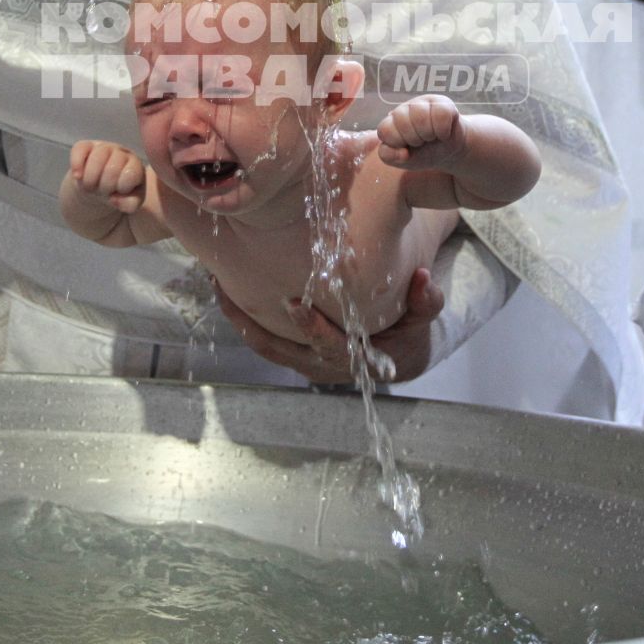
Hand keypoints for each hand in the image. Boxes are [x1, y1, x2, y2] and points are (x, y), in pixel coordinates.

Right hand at [68, 140, 145, 213]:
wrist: (98, 188)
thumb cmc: (117, 194)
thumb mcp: (128, 202)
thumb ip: (130, 204)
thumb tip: (115, 199)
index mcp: (135, 166)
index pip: (131, 174)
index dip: (122, 187)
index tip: (118, 193)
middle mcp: (121, 153)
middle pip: (112, 168)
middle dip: (105, 186)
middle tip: (102, 191)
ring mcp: (104, 147)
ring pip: (97, 158)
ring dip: (90, 180)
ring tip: (90, 187)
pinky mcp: (85, 146)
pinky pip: (80, 149)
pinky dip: (77, 165)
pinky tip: (78, 176)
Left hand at [216, 267, 445, 383]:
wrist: (395, 356)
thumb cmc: (406, 334)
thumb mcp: (421, 320)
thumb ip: (425, 302)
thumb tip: (426, 278)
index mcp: (355, 358)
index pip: (331, 345)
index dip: (312, 328)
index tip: (294, 302)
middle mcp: (323, 365)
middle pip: (282, 350)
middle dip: (255, 323)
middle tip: (230, 290)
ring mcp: (305, 362)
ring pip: (265, 347)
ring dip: (239, 320)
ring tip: (218, 286)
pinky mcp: (294, 354)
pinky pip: (264, 342)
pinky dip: (244, 321)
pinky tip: (227, 292)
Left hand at [377, 95, 463, 168]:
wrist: (450, 154)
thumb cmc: (423, 154)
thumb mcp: (402, 160)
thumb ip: (388, 156)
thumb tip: (403, 152)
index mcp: (391, 122)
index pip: (385, 130)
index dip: (397, 143)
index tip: (406, 149)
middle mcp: (405, 108)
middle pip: (403, 122)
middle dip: (414, 139)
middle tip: (422, 141)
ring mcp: (423, 103)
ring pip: (421, 116)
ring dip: (429, 134)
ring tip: (432, 137)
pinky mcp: (442, 102)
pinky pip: (441, 115)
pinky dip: (443, 131)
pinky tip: (443, 133)